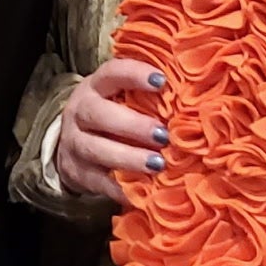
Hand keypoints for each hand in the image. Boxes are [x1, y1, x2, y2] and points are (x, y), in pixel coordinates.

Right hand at [55, 59, 168, 204]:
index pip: (112, 73)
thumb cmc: (111, 112)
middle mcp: (80, 111)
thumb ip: (147, 94)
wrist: (71, 142)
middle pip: (99, 114)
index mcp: (95, 86)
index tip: (161, 81)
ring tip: (157, 165)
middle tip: (163, 136)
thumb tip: (193, 92)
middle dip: (133, 125)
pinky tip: (143, 193)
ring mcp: (74, 143)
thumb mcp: (120, 96)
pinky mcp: (76, 172)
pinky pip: (97, 181)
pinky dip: (120, 188)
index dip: (134, 74)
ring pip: (95, 148)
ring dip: (128, 157)